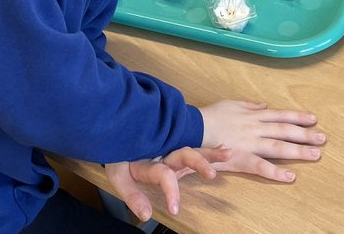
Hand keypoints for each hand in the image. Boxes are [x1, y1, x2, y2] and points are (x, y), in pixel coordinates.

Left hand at [104, 146, 228, 222]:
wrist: (116, 127)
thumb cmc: (118, 154)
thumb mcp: (119, 175)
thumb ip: (132, 195)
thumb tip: (146, 215)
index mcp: (148, 160)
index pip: (163, 175)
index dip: (170, 192)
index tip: (175, 209)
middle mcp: (163, 152)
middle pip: (184, 155)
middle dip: (199, 163)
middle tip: (212, 174)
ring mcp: (171, 150)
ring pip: (193, 150)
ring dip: (210, 153)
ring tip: (228, 153)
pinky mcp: (176, 150)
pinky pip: (195, 149)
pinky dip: (210, 150)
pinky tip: (225, 150)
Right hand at [199, 100, 324, 182]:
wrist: (193, 128)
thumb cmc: (211, 115)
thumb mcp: (231, 104)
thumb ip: (250, 106)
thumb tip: (264, 106)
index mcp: (254, 116)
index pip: (281, 115)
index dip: (298, 117)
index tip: (314, 120)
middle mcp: (255, 128)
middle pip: (285, 131)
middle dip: (305, 134)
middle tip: (323, 138)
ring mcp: (249, 143)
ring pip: (278, 147)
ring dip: (298, 151)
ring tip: (316, 155)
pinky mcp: (241, 158)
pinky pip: (261, 166)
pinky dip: (276, 172)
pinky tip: (290, 176)